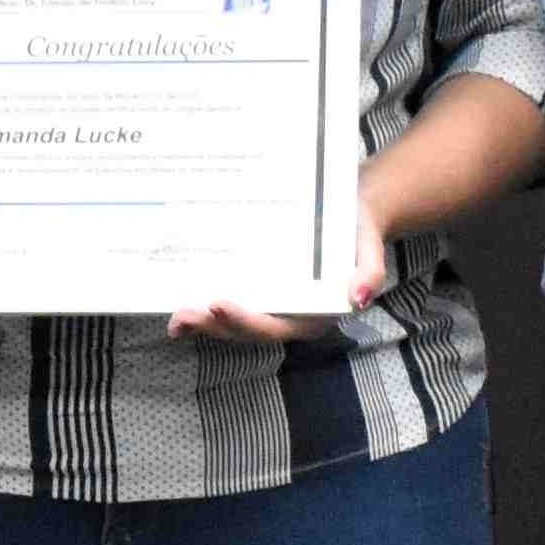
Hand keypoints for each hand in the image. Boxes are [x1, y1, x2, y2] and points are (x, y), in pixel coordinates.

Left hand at [173, 242, 393, 348]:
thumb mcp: (369, 246)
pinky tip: (179, 305)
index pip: (276, 326)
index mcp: (315, 314)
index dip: (246, 320)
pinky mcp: (260, 293)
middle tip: (182, 317)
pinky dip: (206, 309)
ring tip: (175, 319)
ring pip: (234, 324)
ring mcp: (273, 307)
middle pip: (247, 331)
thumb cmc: (357, 231)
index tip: (218, 304)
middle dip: (214, 327)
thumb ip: (370, 273)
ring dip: (204, 324)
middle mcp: (290, 316)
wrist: (350, 214)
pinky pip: (232, 306)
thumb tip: (357, 298)